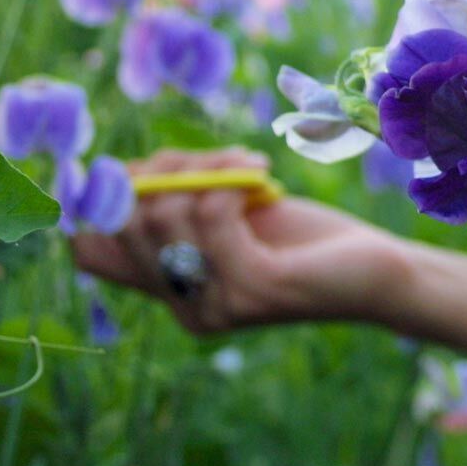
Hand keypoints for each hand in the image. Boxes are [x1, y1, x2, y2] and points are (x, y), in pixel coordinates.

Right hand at [71, 147, 406, 334]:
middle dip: (164, 171)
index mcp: (174, 290)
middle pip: (126, 221)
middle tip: (217, 158)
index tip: (147, 169)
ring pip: (167, 214)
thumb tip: (127, 172)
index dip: (100, 200)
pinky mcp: (256, 289)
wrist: (377, 268)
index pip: (90, 251)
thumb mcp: (234, 215)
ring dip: (206, 169)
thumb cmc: (307, 238)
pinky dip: (232, 181)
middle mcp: (187, 307)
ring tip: (247, 162)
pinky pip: (213, 216)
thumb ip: (183, 202)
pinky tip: (259, 176)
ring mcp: (219, 305)